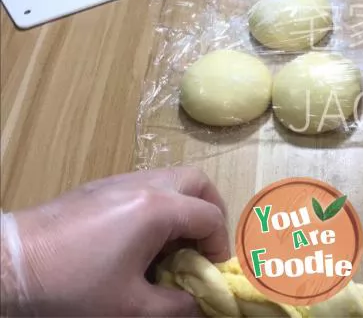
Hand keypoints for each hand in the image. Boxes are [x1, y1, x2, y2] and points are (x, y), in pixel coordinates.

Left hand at [1, 167, 228, 316]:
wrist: (9, 266)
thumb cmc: (74, 287)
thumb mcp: (132, 307)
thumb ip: (177, 306)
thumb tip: (200, 304)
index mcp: (157, 209)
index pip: (210, 217)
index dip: (219, 246)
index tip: (210, 272)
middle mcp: (144, 185)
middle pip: (196, 183)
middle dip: (210, 212)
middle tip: (203, 245)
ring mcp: (119, 182)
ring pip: (170, 180)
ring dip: (183, 208)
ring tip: (171, 246)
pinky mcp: (99, 187)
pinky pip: (145, 186)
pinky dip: (158, 206)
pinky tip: (140, 239)